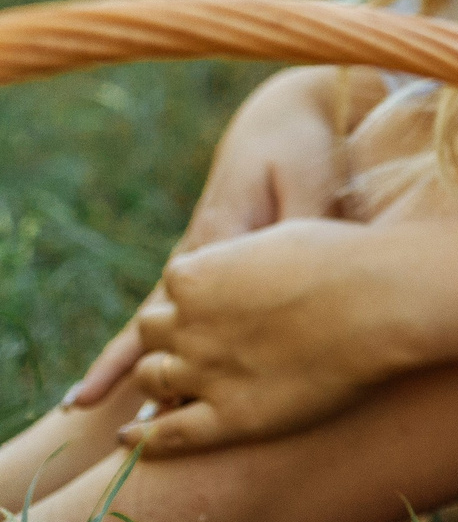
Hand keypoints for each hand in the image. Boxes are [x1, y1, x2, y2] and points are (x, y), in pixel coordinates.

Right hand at [64, 66, 376, 410]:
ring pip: (159, 315)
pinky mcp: (213, 251)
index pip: (186, 306)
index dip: (175, 352)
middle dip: (129, 363)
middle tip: (85, 406)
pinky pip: (176, 302)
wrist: (289, 115)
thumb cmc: (303, 149)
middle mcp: (200, 251)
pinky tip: (137, 358)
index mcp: (220, 236)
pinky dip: (151, 333)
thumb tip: (298, 277)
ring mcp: (202, 254)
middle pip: (157, 318)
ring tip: (86, 399)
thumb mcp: (308, 187)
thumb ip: (300, 232)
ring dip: (129, 355)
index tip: (158, 396)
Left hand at [118, 217, 408, 455]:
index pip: (174, 290)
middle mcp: (188, 324)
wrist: (383, 301)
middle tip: (207, 345)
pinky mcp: (230, 417)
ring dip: (161, 381)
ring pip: (152, 379)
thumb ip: (246, 256)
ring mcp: (205, 373)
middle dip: (173, 337)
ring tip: (175, 390)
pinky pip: (168, 434)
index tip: (225, 307)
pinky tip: (132, 440)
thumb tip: (246, 263)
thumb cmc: (346, 261)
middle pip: (152, 332)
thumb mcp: (283, 238)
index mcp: (196, 276)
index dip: (197, 300)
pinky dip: (143, 439)